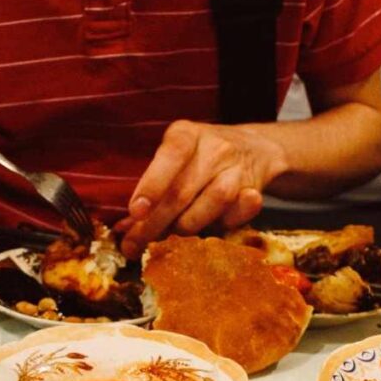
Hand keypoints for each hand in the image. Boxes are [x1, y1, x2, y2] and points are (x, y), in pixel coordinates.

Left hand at [117, 120, 286, 258]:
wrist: (255, 149)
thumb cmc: (200, 159)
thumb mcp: (174, 161)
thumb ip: (152, 191)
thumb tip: (125, 229)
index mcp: (185, 135)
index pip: (171, 156)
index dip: (152, 185)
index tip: (136, 211)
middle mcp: (214, 147)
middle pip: (183, 190)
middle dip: (155, 223)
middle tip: (135, 246)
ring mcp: (236, 168)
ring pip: (214, 201)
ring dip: (188, 225)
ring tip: (172, 235)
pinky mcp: (254, 188)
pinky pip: (238, 213)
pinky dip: (223, 224)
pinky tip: (211, 230)